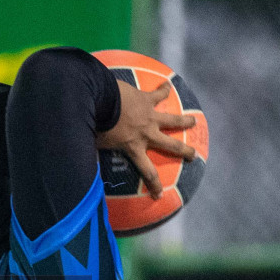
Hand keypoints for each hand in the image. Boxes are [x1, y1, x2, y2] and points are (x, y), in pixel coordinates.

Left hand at [96, 80, 200, 199]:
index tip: (159, 195)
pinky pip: (159, 94)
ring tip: (193, 121)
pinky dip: (164, 89)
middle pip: (171, 145)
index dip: (155, 185)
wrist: (99, 100)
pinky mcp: (147, 99)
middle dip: (184, 152)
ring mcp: (150, 116)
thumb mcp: (97, 146)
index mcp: (134, 148)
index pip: (148, 172)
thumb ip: (97, 155)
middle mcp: (147, 134)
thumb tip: (85, 165)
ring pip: (173, 120)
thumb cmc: (96, 125)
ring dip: (184, 121)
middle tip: (194, 156)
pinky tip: (168, 84)